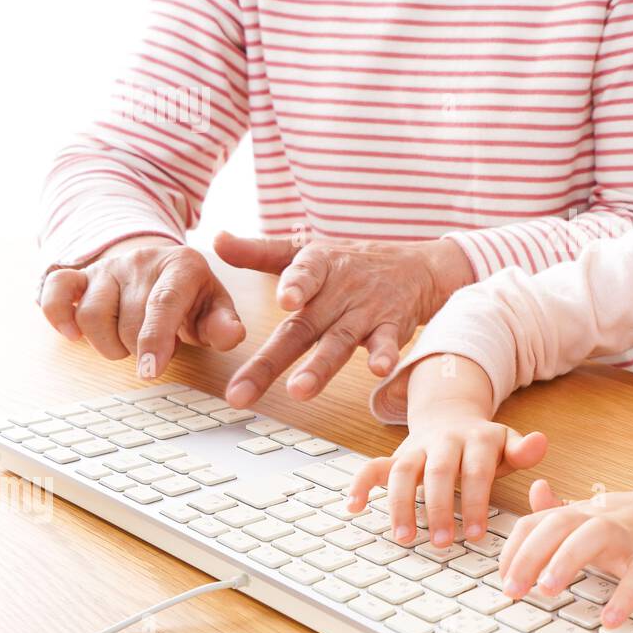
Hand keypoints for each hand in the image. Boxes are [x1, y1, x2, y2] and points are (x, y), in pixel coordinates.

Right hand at [39, 234, 245, 376]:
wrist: (161, 268)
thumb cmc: (192, 298)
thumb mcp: (216, 308)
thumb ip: (224, 324)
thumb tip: (231, 335)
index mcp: (183, 265)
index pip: (164, 302)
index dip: (156, 339)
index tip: (150, 371)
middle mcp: (142, 260)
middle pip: (128, 318)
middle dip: (139, 348)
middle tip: (154, 350)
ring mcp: (108, 266)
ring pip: (91, 313)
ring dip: (106, 343)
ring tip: (127, 342)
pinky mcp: (80, 274)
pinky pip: (56, 291)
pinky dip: (59, 317)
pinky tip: (74, 334)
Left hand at [214, 232, 473, 408]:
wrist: (417, 267)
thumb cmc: (351, 262)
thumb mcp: (307, 250)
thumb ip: (260, 251)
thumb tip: (216, 240)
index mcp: (318, 268)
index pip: (303, 275)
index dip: (296, 284)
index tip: (284, 300)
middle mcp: (339, 292)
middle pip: (303, 328)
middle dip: (271, 361)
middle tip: (241, 391)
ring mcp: (367, 312)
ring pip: (339, 342)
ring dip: (321, 366)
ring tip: (300, 389)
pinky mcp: (393, 328)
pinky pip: (389, 343)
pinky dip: (386, 356)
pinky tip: (379, 371)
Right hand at [344, 412, 548, 546]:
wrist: (452, 415)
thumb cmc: (484, 444)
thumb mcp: (508, 443)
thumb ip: (523, 449)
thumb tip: (541, 443)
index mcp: (476, 437)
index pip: (476, 471)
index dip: (475, 503)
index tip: (476, 536)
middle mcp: (443, 440)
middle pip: (438, 473)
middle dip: (438, 508)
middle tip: (441, 542)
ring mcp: (416, 447)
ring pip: (402, 471)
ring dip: (400, 504)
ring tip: (404, 537)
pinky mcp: (396, 455)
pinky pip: (373, 466)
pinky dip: (360, 483)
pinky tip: (353, 506)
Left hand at [498, 477, 632, 628]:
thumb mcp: (602, 510)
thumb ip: (565, 508)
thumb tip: (534, 492)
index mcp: (585, 512)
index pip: (537, 522)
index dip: (514, 548)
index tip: (501, 576)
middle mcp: (604, 518)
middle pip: (558, 525)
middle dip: (529, 556)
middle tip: (512, 589)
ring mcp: (632, 534)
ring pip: (593, 537)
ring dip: (566, 561)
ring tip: (548, 591)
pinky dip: (624, 596)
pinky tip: (609, 618)